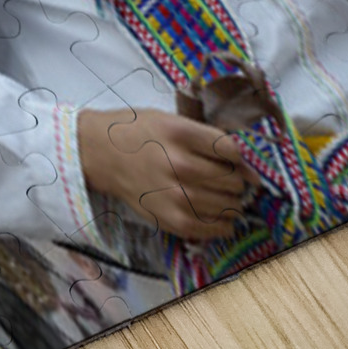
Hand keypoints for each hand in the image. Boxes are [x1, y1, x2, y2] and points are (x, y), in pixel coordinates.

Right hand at [77, 108, 259, 240]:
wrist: (99, 154)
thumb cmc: (137, 133)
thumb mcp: (172, 120)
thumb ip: (208, 138)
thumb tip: (248, 166)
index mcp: (181, 134)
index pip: (232, 151)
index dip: (241, 159)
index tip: (236, 162)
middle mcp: (178, 164)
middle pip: (232, 180)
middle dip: (236, 181)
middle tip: (226, 180)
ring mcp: (173, 194)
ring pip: (226, 204)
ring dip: (232, 203)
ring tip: (224, 198)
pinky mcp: (166, 217)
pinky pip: (207, 227)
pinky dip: (222, 226)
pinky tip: (224, 221)